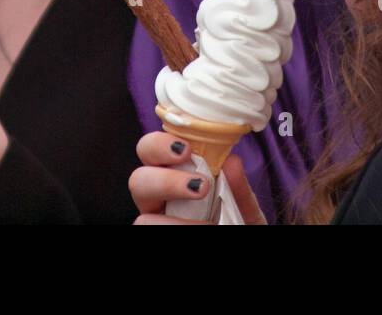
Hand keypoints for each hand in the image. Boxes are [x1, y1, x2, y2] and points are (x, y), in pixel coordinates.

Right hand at [129, 131, 267, 224]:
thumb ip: (238, 187)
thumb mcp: (243, 205)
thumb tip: (231, 162)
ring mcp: (157, 222)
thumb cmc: (238, 221)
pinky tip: (205, 228)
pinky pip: (153, 231)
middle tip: (202, 187)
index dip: (159, 144)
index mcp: (171, 175)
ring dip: (176, 223)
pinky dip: (181, 230)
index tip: (187, 149)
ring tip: (209, 225)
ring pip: (144, 220)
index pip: (149, 150)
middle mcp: (157, 199)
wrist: (242, 232)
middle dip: (166, 181)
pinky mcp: (157, 237)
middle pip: (137, 180)